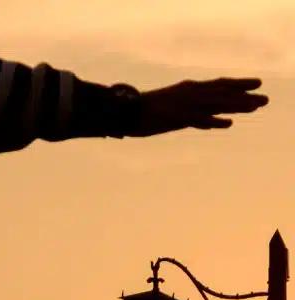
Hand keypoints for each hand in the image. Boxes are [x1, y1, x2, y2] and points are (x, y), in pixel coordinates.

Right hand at [131, 78, 265, 135]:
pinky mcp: (176, 118)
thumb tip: (201, 118)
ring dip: (237, 106)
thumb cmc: (144, 111)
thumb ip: (187, 112)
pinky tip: (228, 124)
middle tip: (264, 100)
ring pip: (216, 104)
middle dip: (244, 96)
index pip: (219, 85)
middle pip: (223, 94)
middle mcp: (190, 94)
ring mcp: (184, 105)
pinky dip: (214, 121)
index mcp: (188, 89)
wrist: (125, 112)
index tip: (255, 84)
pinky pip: (199, 119)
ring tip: (255, 108)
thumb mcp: (170, 109)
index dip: (238, 84)